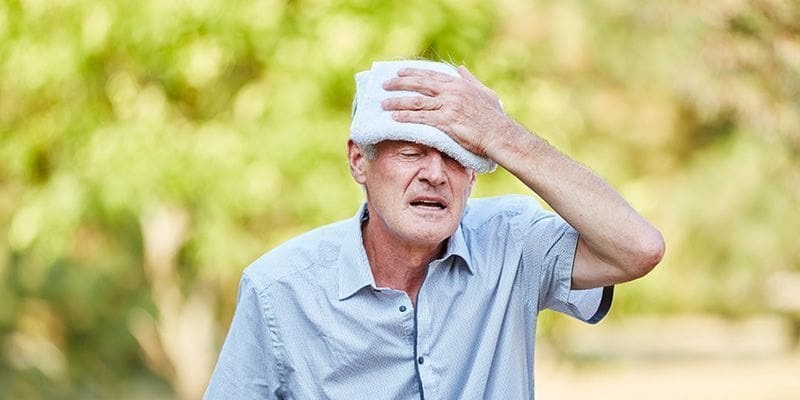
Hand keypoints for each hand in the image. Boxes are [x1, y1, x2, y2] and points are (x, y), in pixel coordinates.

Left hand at [381, 66, 507, 156]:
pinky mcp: (446, 122)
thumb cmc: (495, 117)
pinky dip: (406, 118)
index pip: (431, 75)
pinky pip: (421, 118)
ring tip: (384, 104)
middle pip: (419, 84)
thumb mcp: (485, 92)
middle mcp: (451, 92)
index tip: (399, 72)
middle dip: (399, 83)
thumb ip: (471, 80)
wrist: (500, 134)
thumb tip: (461, 68)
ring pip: (417, 101)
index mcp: (459, 84)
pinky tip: (394, 119)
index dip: (413, 73)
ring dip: (398, 102)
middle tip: (385, 85)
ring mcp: (448, 106)